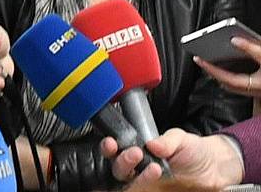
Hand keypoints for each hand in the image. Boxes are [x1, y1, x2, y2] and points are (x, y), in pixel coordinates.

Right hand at [103, 128, 242, 187]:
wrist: (216, 169)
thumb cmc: (195, 151)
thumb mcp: (181, 139)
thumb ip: (166, 140)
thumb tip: (151, 143)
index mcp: (139, 150)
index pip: (116, 150)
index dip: (109, 148)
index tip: (112, 143)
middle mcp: (139, 168)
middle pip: (119, 170)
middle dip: (123, 161)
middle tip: (136, 154)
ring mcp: (149, 183)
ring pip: (131, 184)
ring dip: (139, 177)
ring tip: (155, 169)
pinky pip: (146, 191)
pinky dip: (148, 186)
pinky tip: (159, 179)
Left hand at [194, 35, 260, 96]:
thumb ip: (251, 48)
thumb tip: (234, 40)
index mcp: (252, 84)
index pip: (224, 77)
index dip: (209, 68)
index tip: (197, 59)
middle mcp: (252, 91)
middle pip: (226, 83)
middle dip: (213, 72)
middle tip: (202, 61)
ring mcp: (256, 92)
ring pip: (233, 86)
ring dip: (222, 74)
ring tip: (213, 63)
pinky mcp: (260, 89)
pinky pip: (241, 84)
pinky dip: (232, 75)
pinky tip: (233, 67)